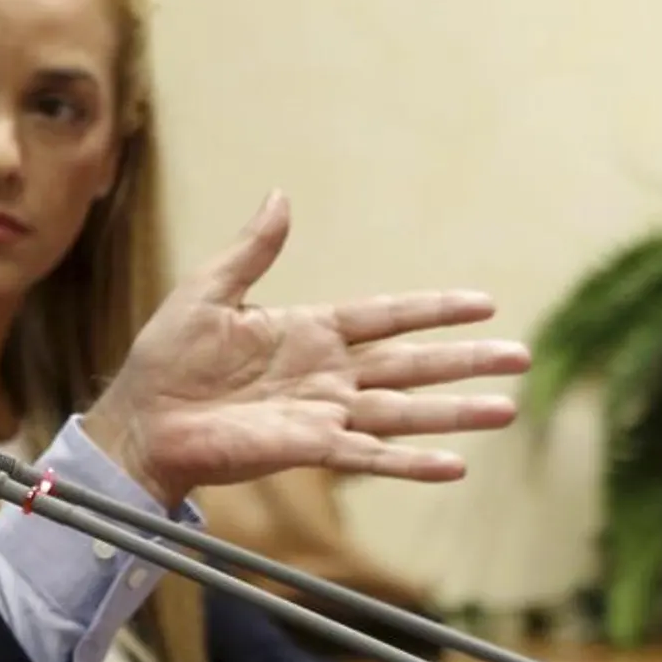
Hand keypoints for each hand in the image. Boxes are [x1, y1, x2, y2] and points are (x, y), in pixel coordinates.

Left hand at [83, 191, 530, 507]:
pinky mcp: (306, 449)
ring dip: (453, 413)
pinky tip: (453, 466)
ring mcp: (321, 414)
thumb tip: (279, 196)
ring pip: (401, 412)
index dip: (433, 310)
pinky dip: (409, 463)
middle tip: (521, 356)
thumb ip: (252, 251)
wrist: (139, 419)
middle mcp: (325, 374)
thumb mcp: (208, 292)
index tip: (483, 303)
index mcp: (308, 332)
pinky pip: (366, 457)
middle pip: (410, 364)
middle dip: (465, 361)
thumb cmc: (165, 359)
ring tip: (506, 409)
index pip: (386, 316)